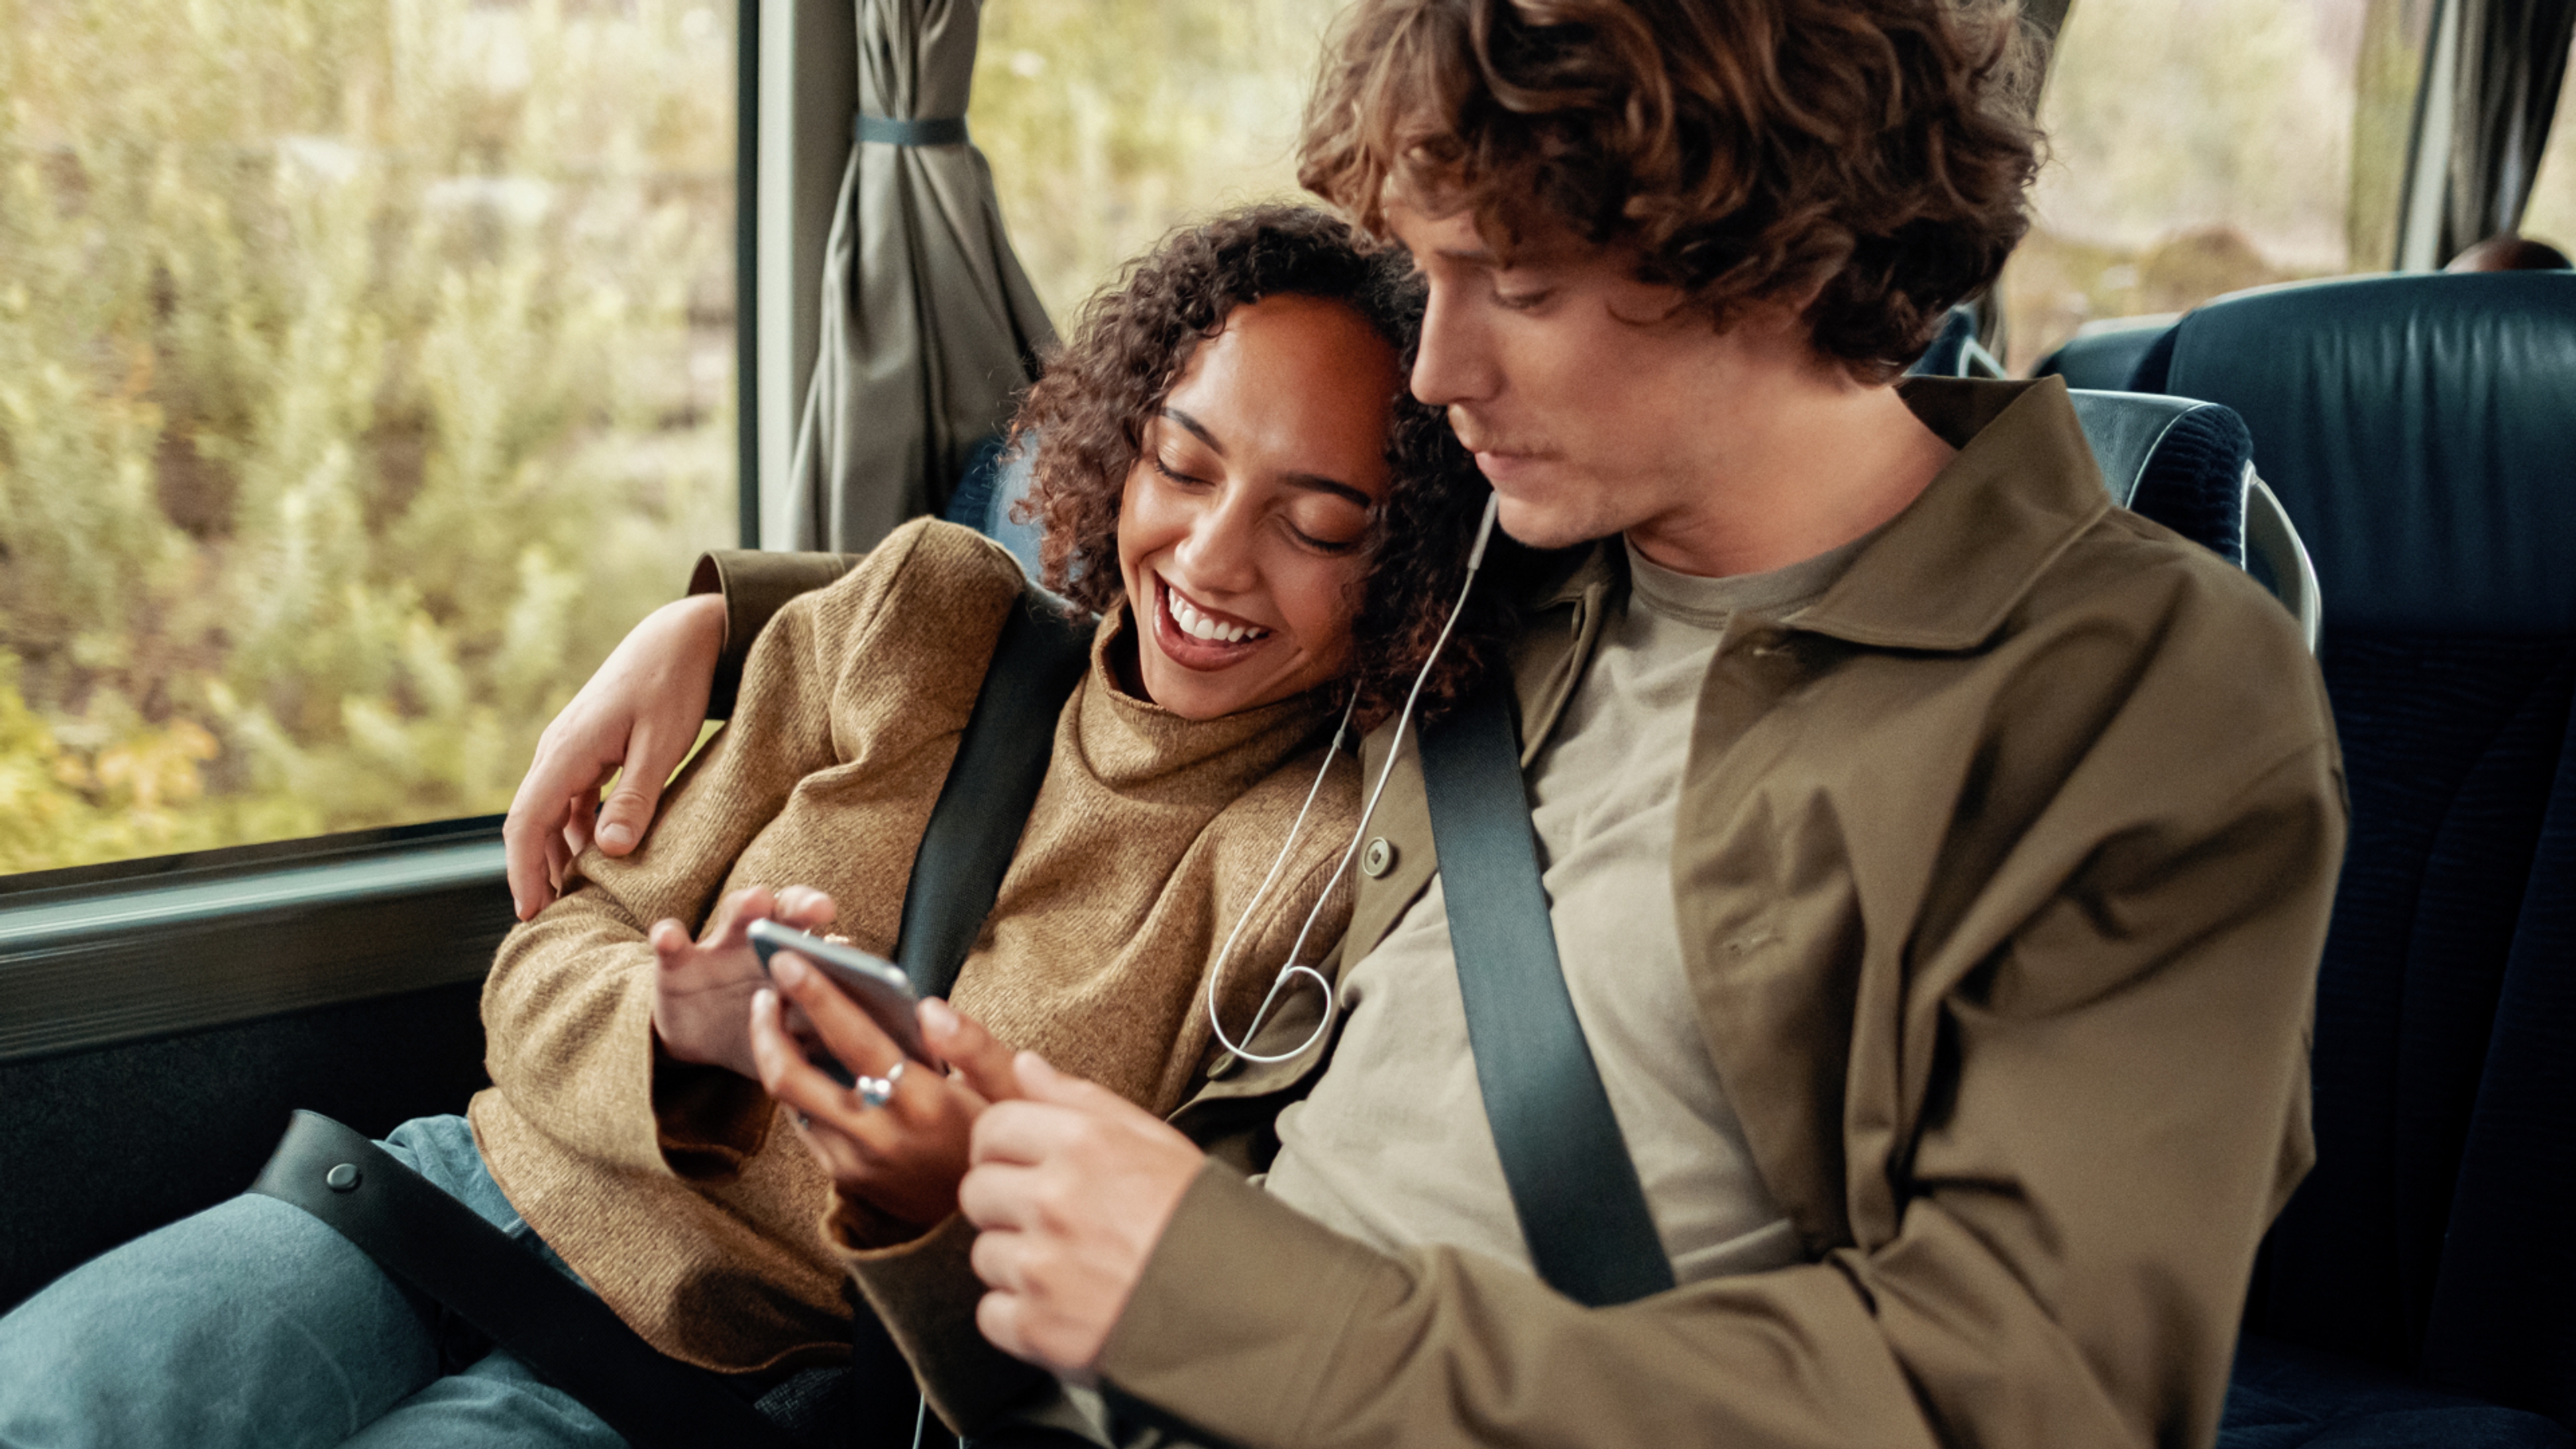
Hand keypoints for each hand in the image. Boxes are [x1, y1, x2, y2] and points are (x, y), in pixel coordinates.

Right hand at [504, 592, 727, 918]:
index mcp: (567, 749)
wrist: (679, 635)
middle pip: (529, 821)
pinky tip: (596, 857)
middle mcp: (557, 749)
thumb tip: (609, 851)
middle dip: (533, 871)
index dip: (523, 870)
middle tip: (549, 918)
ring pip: (549, 812)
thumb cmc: (673, 683)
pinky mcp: (587, 749)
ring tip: (572, 898)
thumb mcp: (662, 744)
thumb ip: (636, 797)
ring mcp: (569, 748)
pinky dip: (576, 831)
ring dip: (555, 854)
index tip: (529, 911)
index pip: (527, 821)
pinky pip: (570, 799)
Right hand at [651, 884, 835, 1079]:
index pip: (826, 941)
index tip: (847, 947)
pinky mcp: (677, 964)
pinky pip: (671, 945)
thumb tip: (874, 1048)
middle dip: (802, 905)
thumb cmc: (765, 1028)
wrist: (704, 1037)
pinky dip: (669, 937)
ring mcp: (719, 948)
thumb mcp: (796, 1035)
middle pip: (786, 912)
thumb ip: (827, 1032)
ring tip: (758, 902)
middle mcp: (765, 943)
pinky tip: (670, 935)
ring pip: (735, 915)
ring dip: (746, 906)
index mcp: (799, 958)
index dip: (835, 943)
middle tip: (820, 908)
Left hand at [750, 977, 1024, 1230]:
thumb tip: (929, 1007)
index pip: (857, 1042)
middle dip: (768, 1026)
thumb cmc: (995, 1139)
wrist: (982, 1219)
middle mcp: (882, 1135)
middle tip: (765, 988)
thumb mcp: (1005, 1090)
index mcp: (926, 1103)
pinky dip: (796, 1087)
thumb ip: (973, 1045)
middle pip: (794, 1079)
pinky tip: (803, 1060)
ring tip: (775, 1016)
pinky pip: (803, 1125)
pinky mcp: (844, 1177)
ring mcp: (856, 1161)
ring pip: (789, 1103)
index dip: (817, 998)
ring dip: (773, 1053)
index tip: (789, 960)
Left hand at [957, 1053, 1203, 1380]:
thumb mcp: (1155, 1141)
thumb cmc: (1203, 1221)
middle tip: (1052, 1222)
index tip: (1023, 1166)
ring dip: (1017, 1263)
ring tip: (1071, 1268)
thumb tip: (1023, 1065)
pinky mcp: (1038, 1327)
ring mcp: (1043, 1266)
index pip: (993, 1128)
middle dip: (1005, 1204)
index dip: (1003, 1147)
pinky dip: (1022, 1317)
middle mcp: (1055, 1198)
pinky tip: (1067, 1308)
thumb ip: (1080, 1099)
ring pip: (983, 1253)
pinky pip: (992, 1313)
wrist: (1245, 1311)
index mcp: (1084, 1144)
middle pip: (976, 1190)